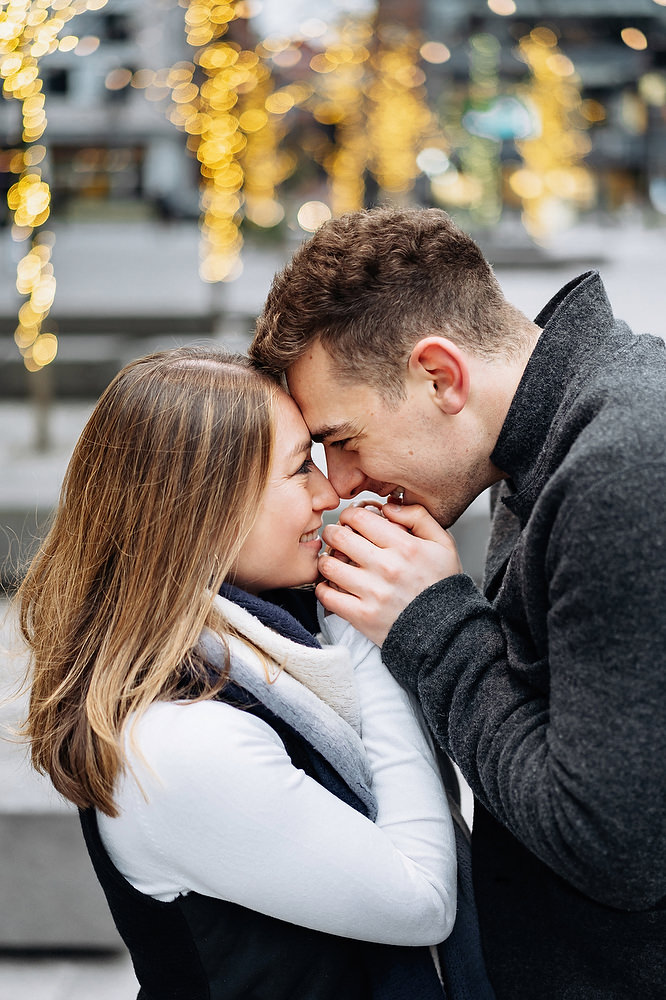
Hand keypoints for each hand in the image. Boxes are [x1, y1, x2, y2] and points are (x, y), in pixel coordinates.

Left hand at [316, 502, 461, 645]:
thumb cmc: (442, 586)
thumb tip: (389, 507)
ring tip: (333, 561)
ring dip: (326, 560)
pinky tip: (332, 585)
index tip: (350, 521)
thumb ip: (419, 517)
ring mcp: (372, 592)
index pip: (359, 518)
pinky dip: (323, 588)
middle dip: (333, 533)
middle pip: (339, 537)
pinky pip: (327, 596)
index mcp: (405, 546)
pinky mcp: (362, 616)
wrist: (446, 631)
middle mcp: (387, 567)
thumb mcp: (443, 544)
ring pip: (328, 565)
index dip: (349, 515)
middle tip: (336, 538)